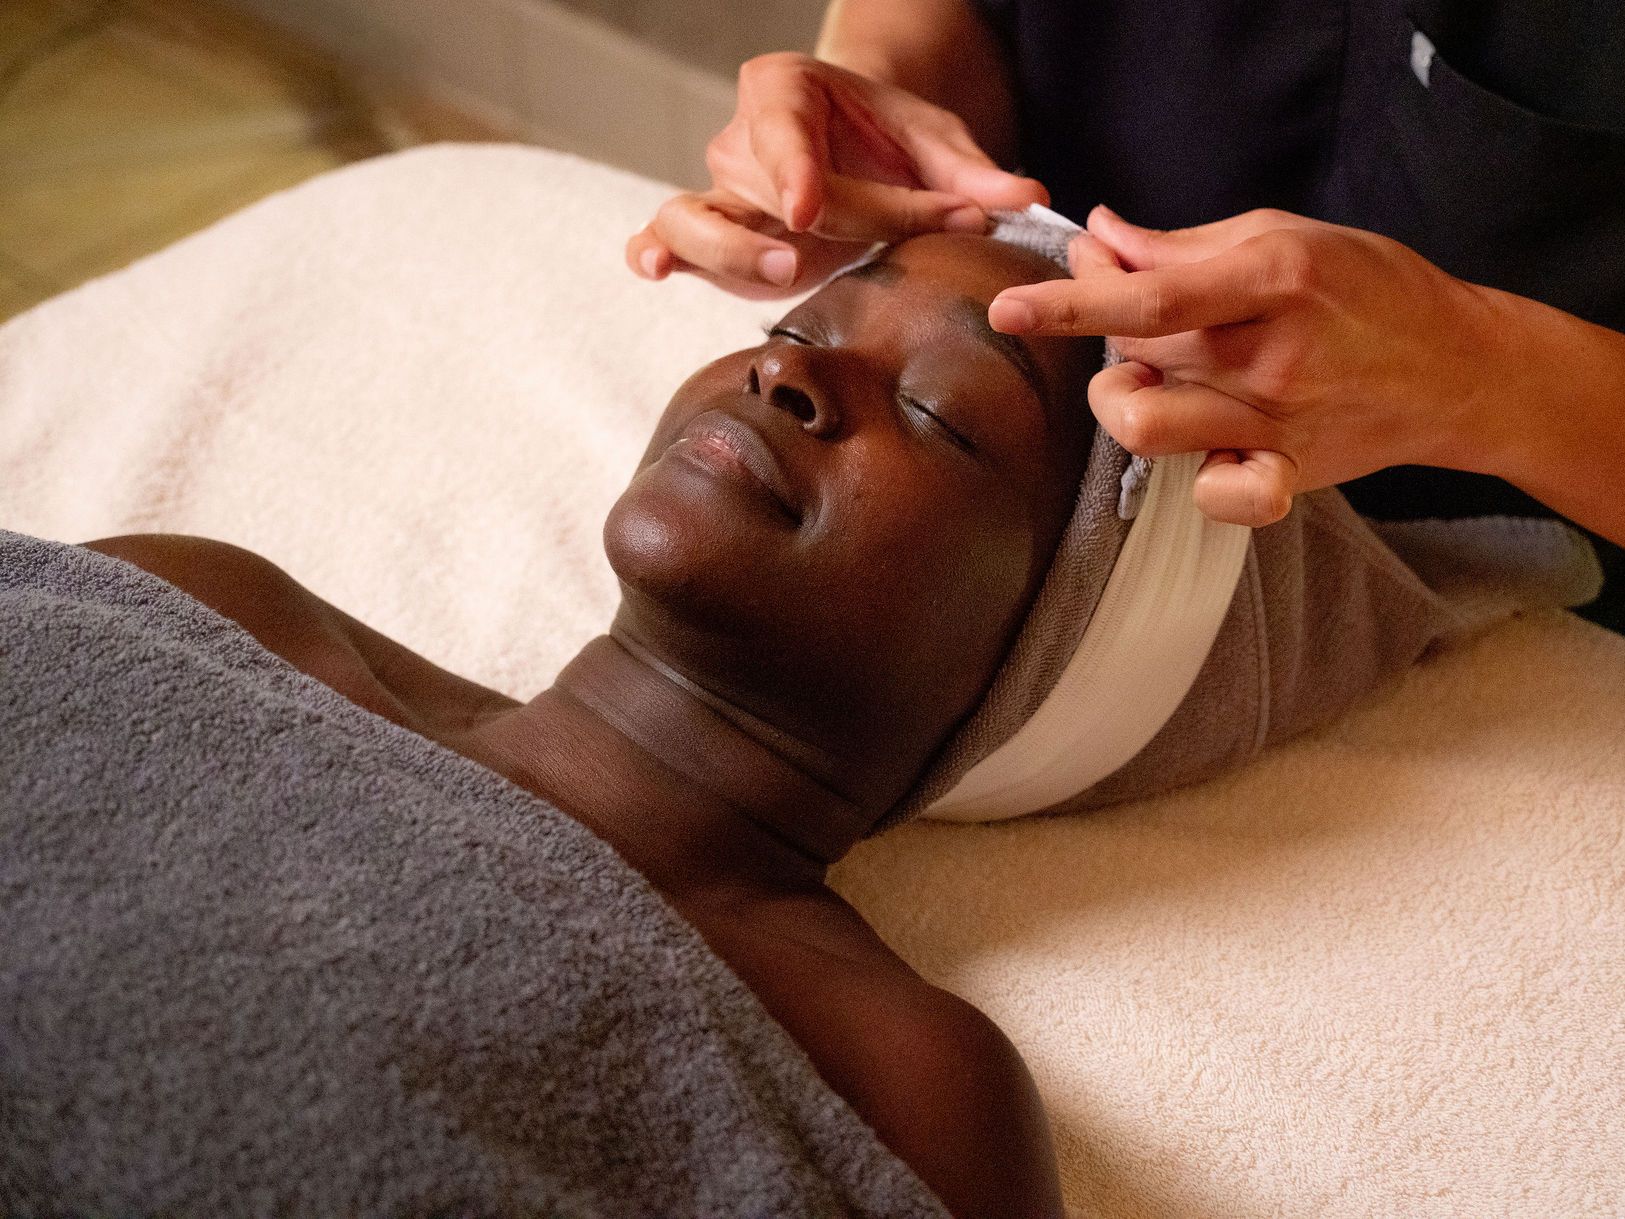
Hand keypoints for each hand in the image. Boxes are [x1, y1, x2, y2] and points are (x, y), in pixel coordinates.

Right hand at [627, 52, 1046, 296]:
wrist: (858, 152)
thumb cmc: (892, 140)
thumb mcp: (937, 143)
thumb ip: (975, 174)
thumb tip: (1026, 198)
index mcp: (786, 88)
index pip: (784, 128)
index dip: (795, 171)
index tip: (808, 210)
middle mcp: (742, 138)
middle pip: (764, 186)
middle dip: (835, 220)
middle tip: (885, 244)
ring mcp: (720, 191)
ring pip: (693, 215)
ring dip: (729, 250)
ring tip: (784, 270)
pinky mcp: (713, 239)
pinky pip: (666, 239)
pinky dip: (656, 255)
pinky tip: (657, 272)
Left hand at [987, 207, 1501, 526]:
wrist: (1459, 368)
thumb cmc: (1370, 289)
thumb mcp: (1284, 235)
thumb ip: (1183, 245)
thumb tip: (1103, 238)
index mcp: (1272, 280)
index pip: (1147, 300)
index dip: (1069, 304)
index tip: (1009, 307)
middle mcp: (1270, 357)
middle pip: (1135, 357)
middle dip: (1104, 332)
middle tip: (1128, 310)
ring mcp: (1275, 423)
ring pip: (1147, 426)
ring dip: (1123, 401)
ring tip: (1151, 379)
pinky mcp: (1286, 473)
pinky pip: (1213, 498)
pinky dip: (1192, 481)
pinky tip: (1202, 448)